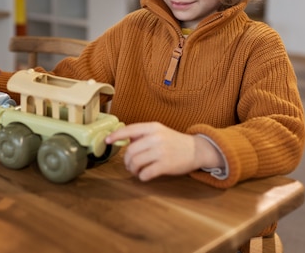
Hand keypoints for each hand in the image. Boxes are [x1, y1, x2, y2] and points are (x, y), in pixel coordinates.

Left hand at [105, 122, 223, 181]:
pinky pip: (146, 173)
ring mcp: (161, 151)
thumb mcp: (159, 132)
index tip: (107, 141)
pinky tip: (145, 176)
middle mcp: (156, 138)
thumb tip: (122, 139)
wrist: (197, 150)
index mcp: (153, 127)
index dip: (115, 135)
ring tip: (137, 171)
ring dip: (133, 170)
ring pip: (135, 162)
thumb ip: (142, 134)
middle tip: (130, 165)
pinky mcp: (166, 165)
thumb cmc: (174, 142)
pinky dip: (142, 177)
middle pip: (130, 151)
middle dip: (127, 161)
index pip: (129, 130)